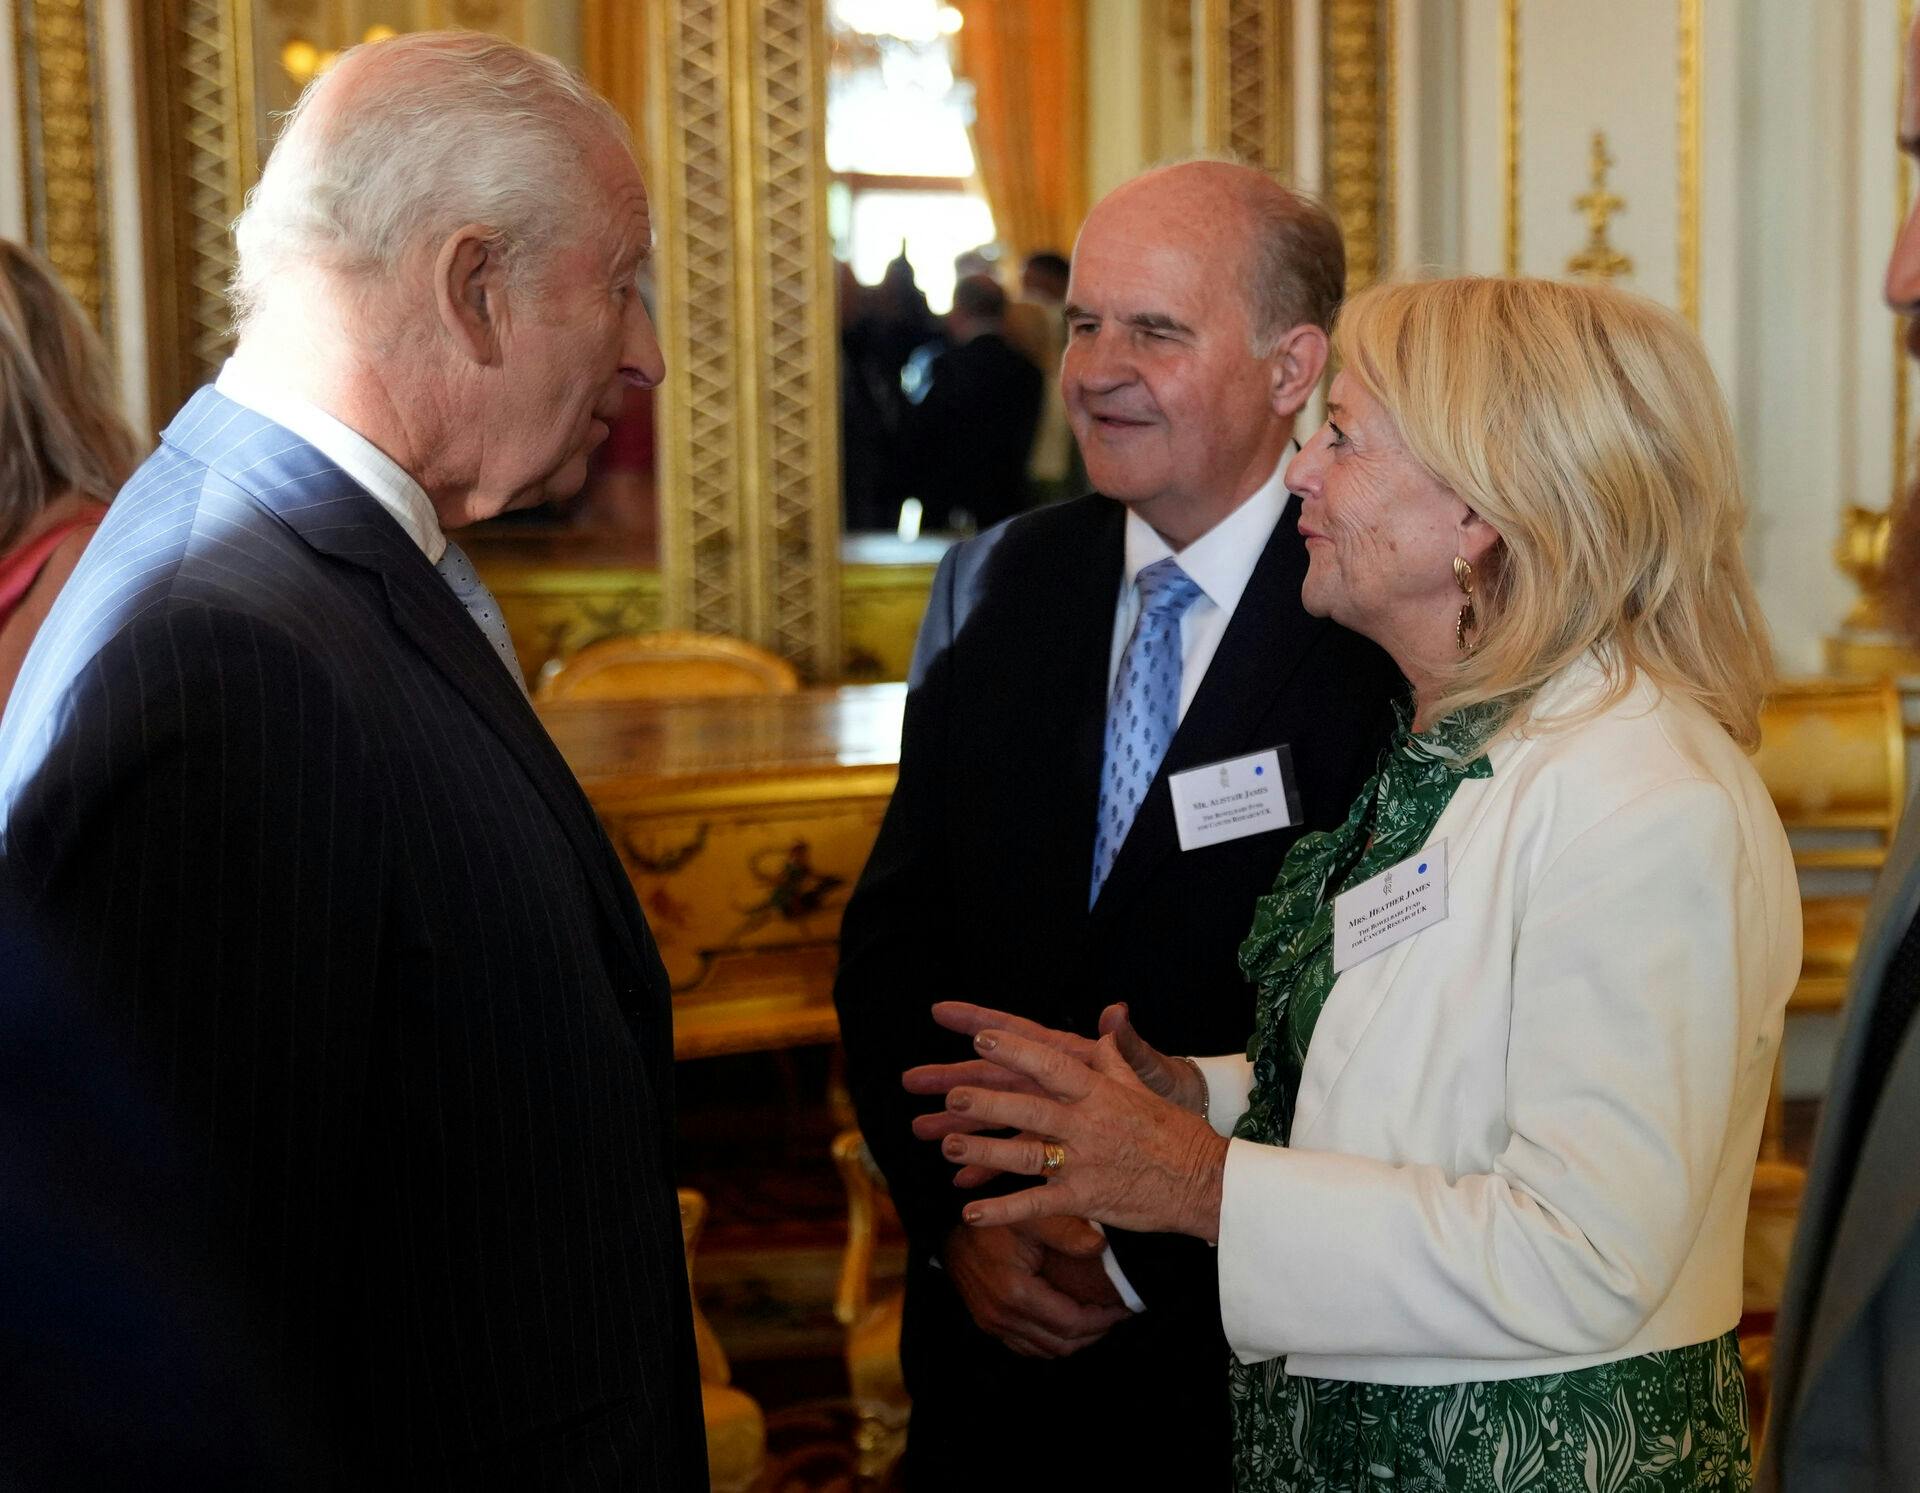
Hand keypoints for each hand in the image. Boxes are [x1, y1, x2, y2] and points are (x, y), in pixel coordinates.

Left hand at [937, 1028, 1229, 1240]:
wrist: (1205, 1182)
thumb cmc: (1175, 1131)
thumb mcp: (1143, 1086)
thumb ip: (1115, 1057)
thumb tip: (1108, 1019)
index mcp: (1099, 1091)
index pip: (1050, 1062)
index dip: (1014, 1050)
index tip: (981, 1036)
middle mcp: (1088, 1123)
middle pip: (1028, 1107)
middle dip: (987, 1101)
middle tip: (950, 1094)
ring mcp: (1085, 1161)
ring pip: (1025, 1154)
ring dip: (983, 1151)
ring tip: (948, 1145)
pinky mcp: (1085, 1198)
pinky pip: (1036, 1204)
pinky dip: (1002, 1209)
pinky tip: (970, 1213)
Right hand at [942, 1216, 1131, 1357]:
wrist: (946, 1225)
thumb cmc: (993, 1218)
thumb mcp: (1032, 1217)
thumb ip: (1068, 1232)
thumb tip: (1102, 1246)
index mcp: (1016, 1294)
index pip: (1071, 1324)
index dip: (1101, 1319)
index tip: (1122, 1307)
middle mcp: (1002, 1316)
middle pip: (1061, 1344)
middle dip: (1093, 1333)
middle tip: (1115, 1315)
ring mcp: (992, 1323)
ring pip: (1045, 1350)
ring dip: (1073, 1340)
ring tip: (1096, 1319)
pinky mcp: (987, 1322)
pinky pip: (1026, 1346)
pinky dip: (1050, 1341)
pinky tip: (1066, 1323)